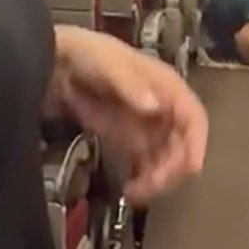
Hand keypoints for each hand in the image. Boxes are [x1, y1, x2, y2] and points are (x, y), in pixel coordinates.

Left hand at [50, 28, 207, 204]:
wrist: (52, 61)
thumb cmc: (85, 55)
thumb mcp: (108, 64)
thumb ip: (130, 85)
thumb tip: (154, 107)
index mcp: (165, 87)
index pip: (193, 117)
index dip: (196, 143)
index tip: (190, 169)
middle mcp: (160, 108)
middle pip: (180, 145)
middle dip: (170, 169)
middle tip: (149, 187)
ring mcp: (143, 126)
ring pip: (164, 159)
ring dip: (156, 179)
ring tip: (135, 193)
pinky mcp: (125, 139)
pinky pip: (143, 164)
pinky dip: (141, 178)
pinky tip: (129, 190)